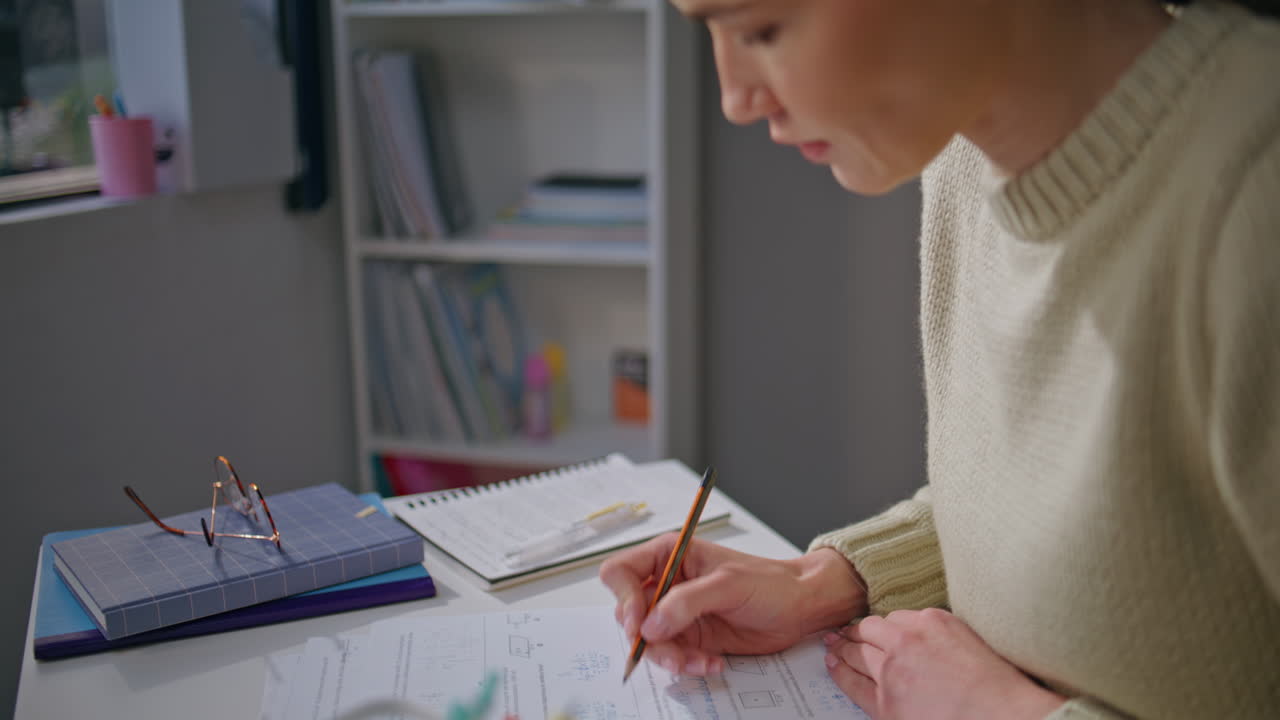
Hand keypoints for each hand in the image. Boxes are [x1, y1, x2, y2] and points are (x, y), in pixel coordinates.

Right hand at [600, 536, 865, 675]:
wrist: (800, 608)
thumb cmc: (771, 582)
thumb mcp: (729, 585)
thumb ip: (687, 602)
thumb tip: (651, 623)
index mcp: (670, 556)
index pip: (621, 572)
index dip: (624, 598)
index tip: (640, 622)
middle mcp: (668, 584)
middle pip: (630, 614)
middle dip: (647, 638)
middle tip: (671, 653)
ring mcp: (678, 613)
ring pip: (650, 642)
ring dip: (670, 657)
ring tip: (697, 662)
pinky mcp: (692, 637)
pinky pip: (674, 657)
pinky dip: (688, 665)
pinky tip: (712, 663)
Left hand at [824, 608, 1064, 719]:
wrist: (1002, 715)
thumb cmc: (999, 689)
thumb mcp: (972, 643)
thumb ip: (944, 638)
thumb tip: (929, 645)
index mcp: (933, 621)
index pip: (897, 618)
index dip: (885, 627)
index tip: (878, 628)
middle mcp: (908, 639)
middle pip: (872, 630)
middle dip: (857, 631)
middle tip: (845, 632)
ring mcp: (893, 670)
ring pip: (858, 652)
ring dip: (844, 647)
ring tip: (834, 644)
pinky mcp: (885, 701)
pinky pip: (853, 682)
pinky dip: (840, 672)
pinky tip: (833, 664)